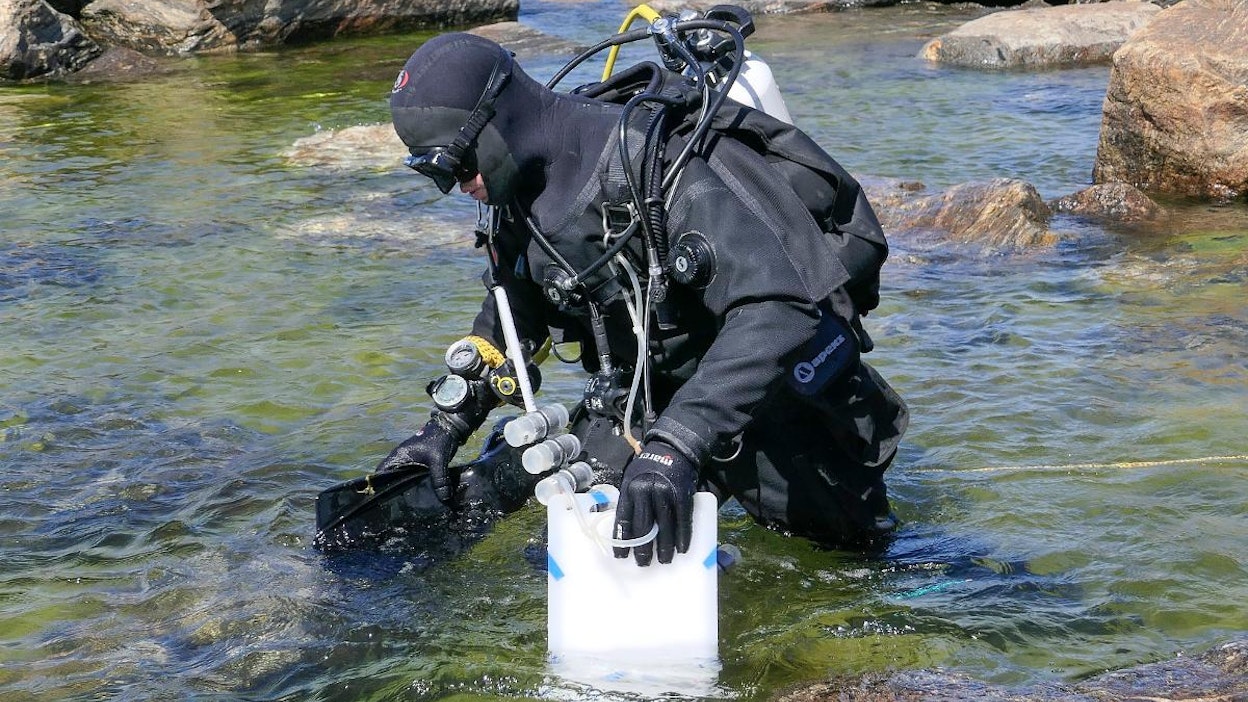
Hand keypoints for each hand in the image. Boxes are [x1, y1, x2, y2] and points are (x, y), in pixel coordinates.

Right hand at [375, 415, 461, 502]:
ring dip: (402, 488)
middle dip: (392, 491)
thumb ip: (440, 480)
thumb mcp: (438, 460)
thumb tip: (444, 500)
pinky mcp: (415, 463)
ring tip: (407, 504)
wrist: (449, 428)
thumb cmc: (439, 440)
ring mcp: (407, 461)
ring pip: (400, 478)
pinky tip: (418, 495)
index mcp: (398, 456)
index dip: (379, 487)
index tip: (384, 501)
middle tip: (398, 506)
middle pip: (389, 479)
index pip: (380, 474)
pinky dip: (411, 484)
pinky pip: (409, 476)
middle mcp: (399, 459)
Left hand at [613, 441, 696, 565]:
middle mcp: (646, 492)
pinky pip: (683, 521)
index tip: (621, 557)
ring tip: (664, 561)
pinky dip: (684, 537)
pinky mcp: (683, 495)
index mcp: (630, 489)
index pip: (624, 520)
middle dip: (644, 549)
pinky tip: (682, 549)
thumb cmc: (648, 468)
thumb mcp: (631, 479)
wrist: (672, 449)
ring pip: (665, 527)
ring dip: (665, 547)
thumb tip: (625, 529)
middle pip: (644, 527)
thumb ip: (629, 501)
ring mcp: (666, 494)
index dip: (622, 541)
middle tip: (644, 564)